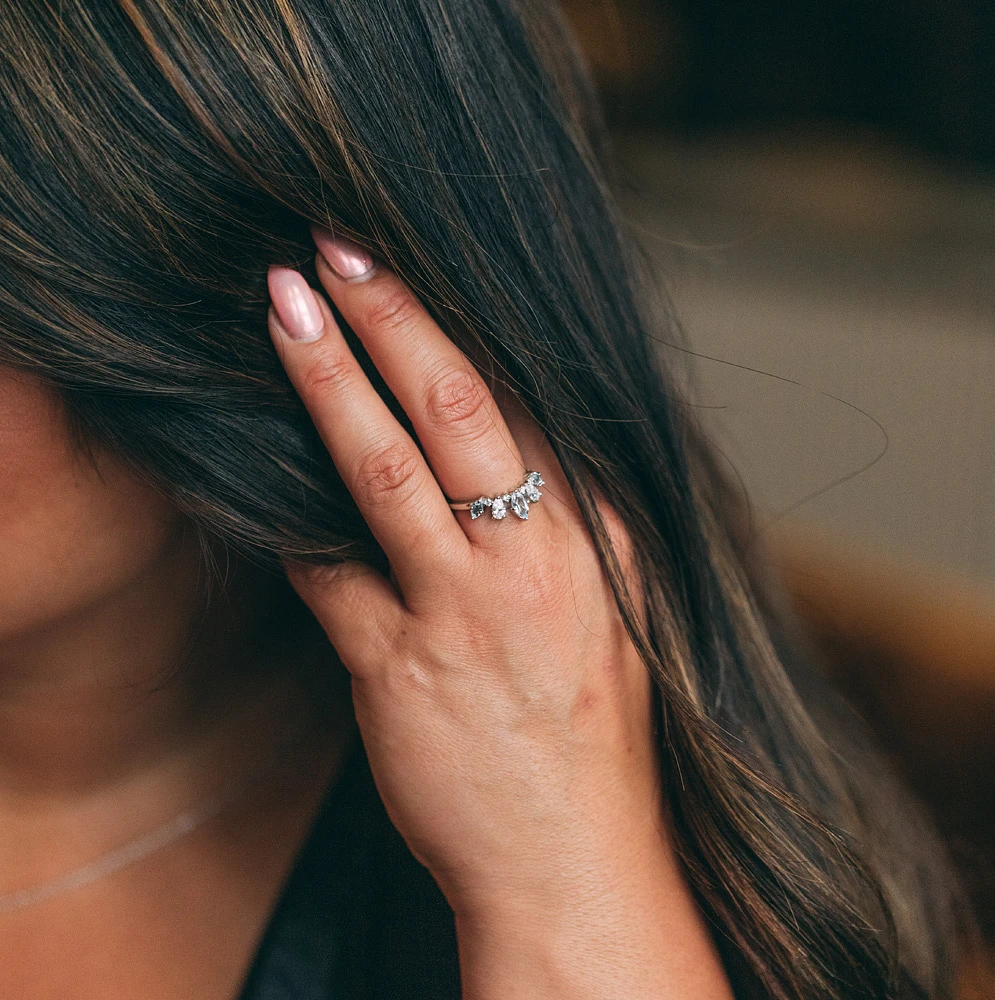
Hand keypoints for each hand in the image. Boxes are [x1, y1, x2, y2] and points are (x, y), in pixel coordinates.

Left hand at [265, 229, 663, 916]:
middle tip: (336, 247)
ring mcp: (466, 611)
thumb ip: (568, 523)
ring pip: (385, 468)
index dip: (463, 324)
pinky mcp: (401, 667)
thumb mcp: (611, 610)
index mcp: (597, 535)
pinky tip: (251, 469)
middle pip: (460, 408)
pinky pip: (327, 573)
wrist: (574, 857)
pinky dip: (287, 519)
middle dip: (393, 317)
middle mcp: (537, 558)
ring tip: (282, 309)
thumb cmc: (590, 732)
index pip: (526, 402)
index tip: (412, 266)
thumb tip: (509, 445)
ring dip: (326, 381)